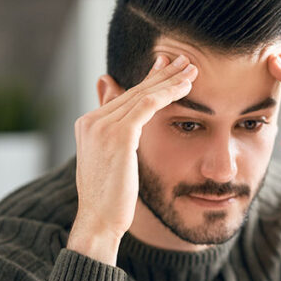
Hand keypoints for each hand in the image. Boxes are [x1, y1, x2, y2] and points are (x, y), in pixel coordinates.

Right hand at [67, 55, 197, 264]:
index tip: (168, 67)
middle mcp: (92, 121)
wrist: (100, 221)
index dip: (149, 80)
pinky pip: (148, 106)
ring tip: (192, 69)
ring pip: (144, 95)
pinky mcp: (118, 135)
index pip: (124, 95)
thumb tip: (130, 127)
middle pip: (134, 90)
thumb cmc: (110, 199)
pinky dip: (168, 94)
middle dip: (162, 73)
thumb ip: (118, 138)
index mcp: (88, 124)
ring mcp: (102, 126)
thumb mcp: (112, 163)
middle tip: (185, 59)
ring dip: (171, 80)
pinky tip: (186, 88)